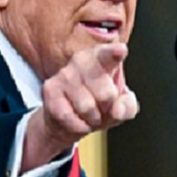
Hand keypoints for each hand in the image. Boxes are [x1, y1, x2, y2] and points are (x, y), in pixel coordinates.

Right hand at [23, 43, 138, 170]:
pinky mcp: (49, 89)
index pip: (110, 55)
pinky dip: (76, 125)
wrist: (68, 120)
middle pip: (106, 94)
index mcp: (102, 58)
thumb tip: (117, 110)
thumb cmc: (97, 106)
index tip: (120, 50)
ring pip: (87, 107)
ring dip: (91, 119)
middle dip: (107, 109)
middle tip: (101, 107)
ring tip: (88, 113)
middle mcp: (82, 60)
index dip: (115, 53)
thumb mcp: (120, 107)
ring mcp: (64, 73)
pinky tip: (75, 119)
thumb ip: (127, 107)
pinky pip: (68, 116)